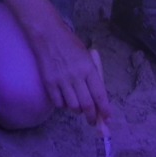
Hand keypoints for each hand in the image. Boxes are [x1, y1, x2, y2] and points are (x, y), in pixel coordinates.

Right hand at [0, 0, 107, 123]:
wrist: (47, 35)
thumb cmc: (70, 45)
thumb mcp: (88, 57)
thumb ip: (93, 75)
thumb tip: (98, 96)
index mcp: (89, 69)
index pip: (100, 95)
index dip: (105, 109)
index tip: (108, 118)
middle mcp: (76, 76)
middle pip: (87, 104)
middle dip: (92, 116)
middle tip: (93, 121)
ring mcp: (61, 80)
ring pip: (72, 106)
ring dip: (77, 110)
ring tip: (79, 108)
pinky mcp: (48, 82)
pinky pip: (57, 102)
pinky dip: (63, 105)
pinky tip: (65, 101)